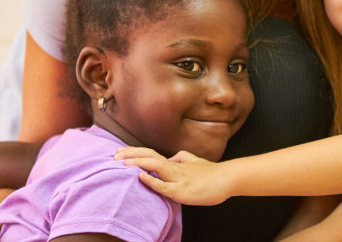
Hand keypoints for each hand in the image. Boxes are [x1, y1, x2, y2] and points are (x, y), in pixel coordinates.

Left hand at [115, 146, 232, 205]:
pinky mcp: (182, 191)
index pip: (149, 154)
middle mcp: (173, 167)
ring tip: (122, 163)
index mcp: (174, 162)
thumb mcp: (193, 162)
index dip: (133, 152)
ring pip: (155, 167)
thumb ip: (181, 159)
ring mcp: (178, 179)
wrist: (227, 179)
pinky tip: (141, 177)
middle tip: (113, 155)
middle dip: (130, 155)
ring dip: (137, 164)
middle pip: (148, 157)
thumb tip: (171, 158)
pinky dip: (152, 181)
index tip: (118, 151)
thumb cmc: (211, 173)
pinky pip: (165, 186)